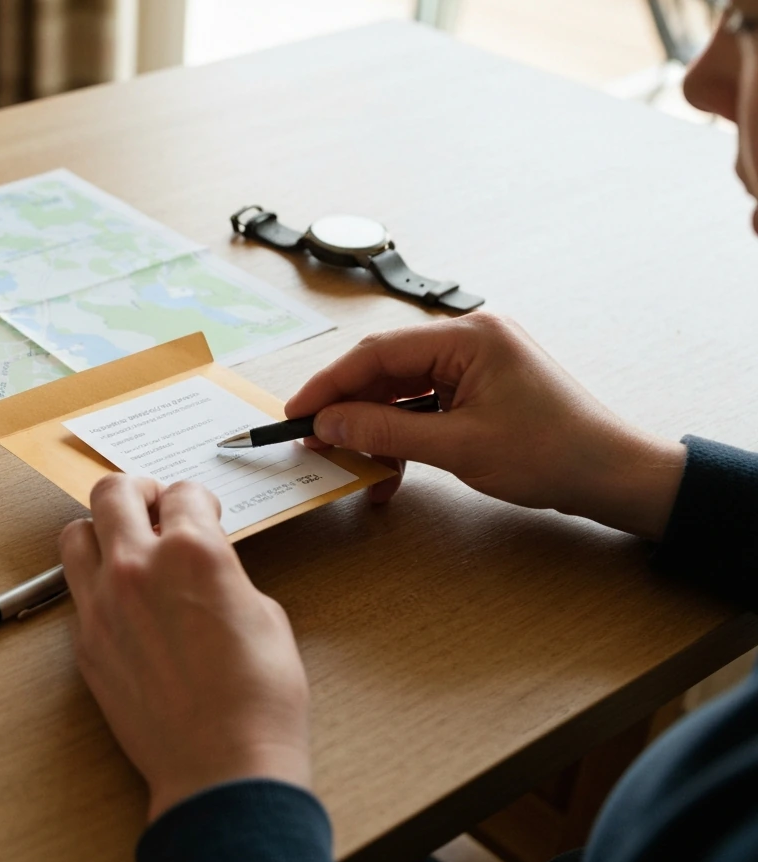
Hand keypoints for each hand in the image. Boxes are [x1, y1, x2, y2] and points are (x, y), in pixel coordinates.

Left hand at [60, 475, 311, 821]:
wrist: (221, 766)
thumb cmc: (258, 699)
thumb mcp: (264, 615)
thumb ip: (224, 574)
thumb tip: (207, 567)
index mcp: (193, 552)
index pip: (182, 492)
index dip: (198, 499)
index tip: (201, 510)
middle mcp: (138, 568)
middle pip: (113, 492)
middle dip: (137, 490)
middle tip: (152, 504)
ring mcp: (102, 605)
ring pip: (76, 535)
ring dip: (101, 530)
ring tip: (124, 545)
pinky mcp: (86, 644)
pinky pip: (77, 592)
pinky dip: (96, 584)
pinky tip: (122, 602)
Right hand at [285, 313, 685, 540]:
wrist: (613, 475)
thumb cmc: (554, 453)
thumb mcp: (460, 446)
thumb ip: (387, 431)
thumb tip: (330, 421)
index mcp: (468, 337)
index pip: (378, 354)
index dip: (330, 385)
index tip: (296, 412)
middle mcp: (469, 341)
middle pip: (385, 370)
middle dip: (349, 410)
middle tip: (315, 442)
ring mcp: (474, 365)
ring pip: (400, 392)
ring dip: (374, 430)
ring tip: (352, 464)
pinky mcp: (478, 391)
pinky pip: (423, 407)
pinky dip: (401, 437)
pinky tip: (389, 471)